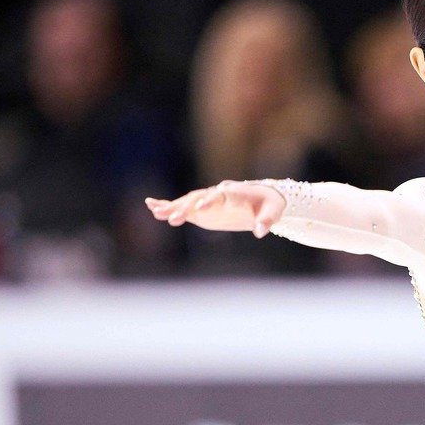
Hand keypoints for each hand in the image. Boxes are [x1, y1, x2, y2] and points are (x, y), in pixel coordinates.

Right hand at [144, 181, 285, 237]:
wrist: (263, 200)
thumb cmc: (270, 205)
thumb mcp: (273, 212)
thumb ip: (266, 221)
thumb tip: (261, 232)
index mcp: (233, 193)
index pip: (218, 196)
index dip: (209, 201)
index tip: (199, 209)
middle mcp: (216, 194)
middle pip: (198, 199)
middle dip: (185, 208)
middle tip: (173, 219)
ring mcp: (207, 201)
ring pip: (187, 202)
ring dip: (172, 207)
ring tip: (155, 212)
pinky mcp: (201, 210)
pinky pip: (182, 207)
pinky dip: (167, 205)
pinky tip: (151, 206)